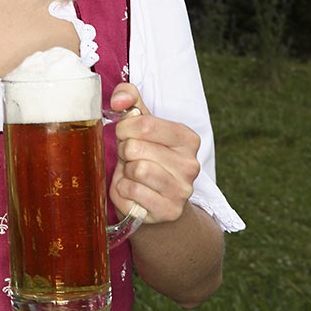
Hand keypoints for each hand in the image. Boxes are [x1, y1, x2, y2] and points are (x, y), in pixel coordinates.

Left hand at [109, 83, 200, 226]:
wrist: (154, 202)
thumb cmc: (144, 158)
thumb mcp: (139, 126)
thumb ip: (130, 101)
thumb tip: (119, 99)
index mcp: (187, 139)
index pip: (145, 124)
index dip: (124, 129)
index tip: (125, 136)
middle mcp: (191, 164)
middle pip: (136, 147)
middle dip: (124, 152)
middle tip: (131, 159)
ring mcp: (182, 190)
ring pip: (136, 170)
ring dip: (124, 172)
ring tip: (132, 174)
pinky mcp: (169, 210)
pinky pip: (131, 192)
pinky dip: (122, 191)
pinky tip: (132, 191)